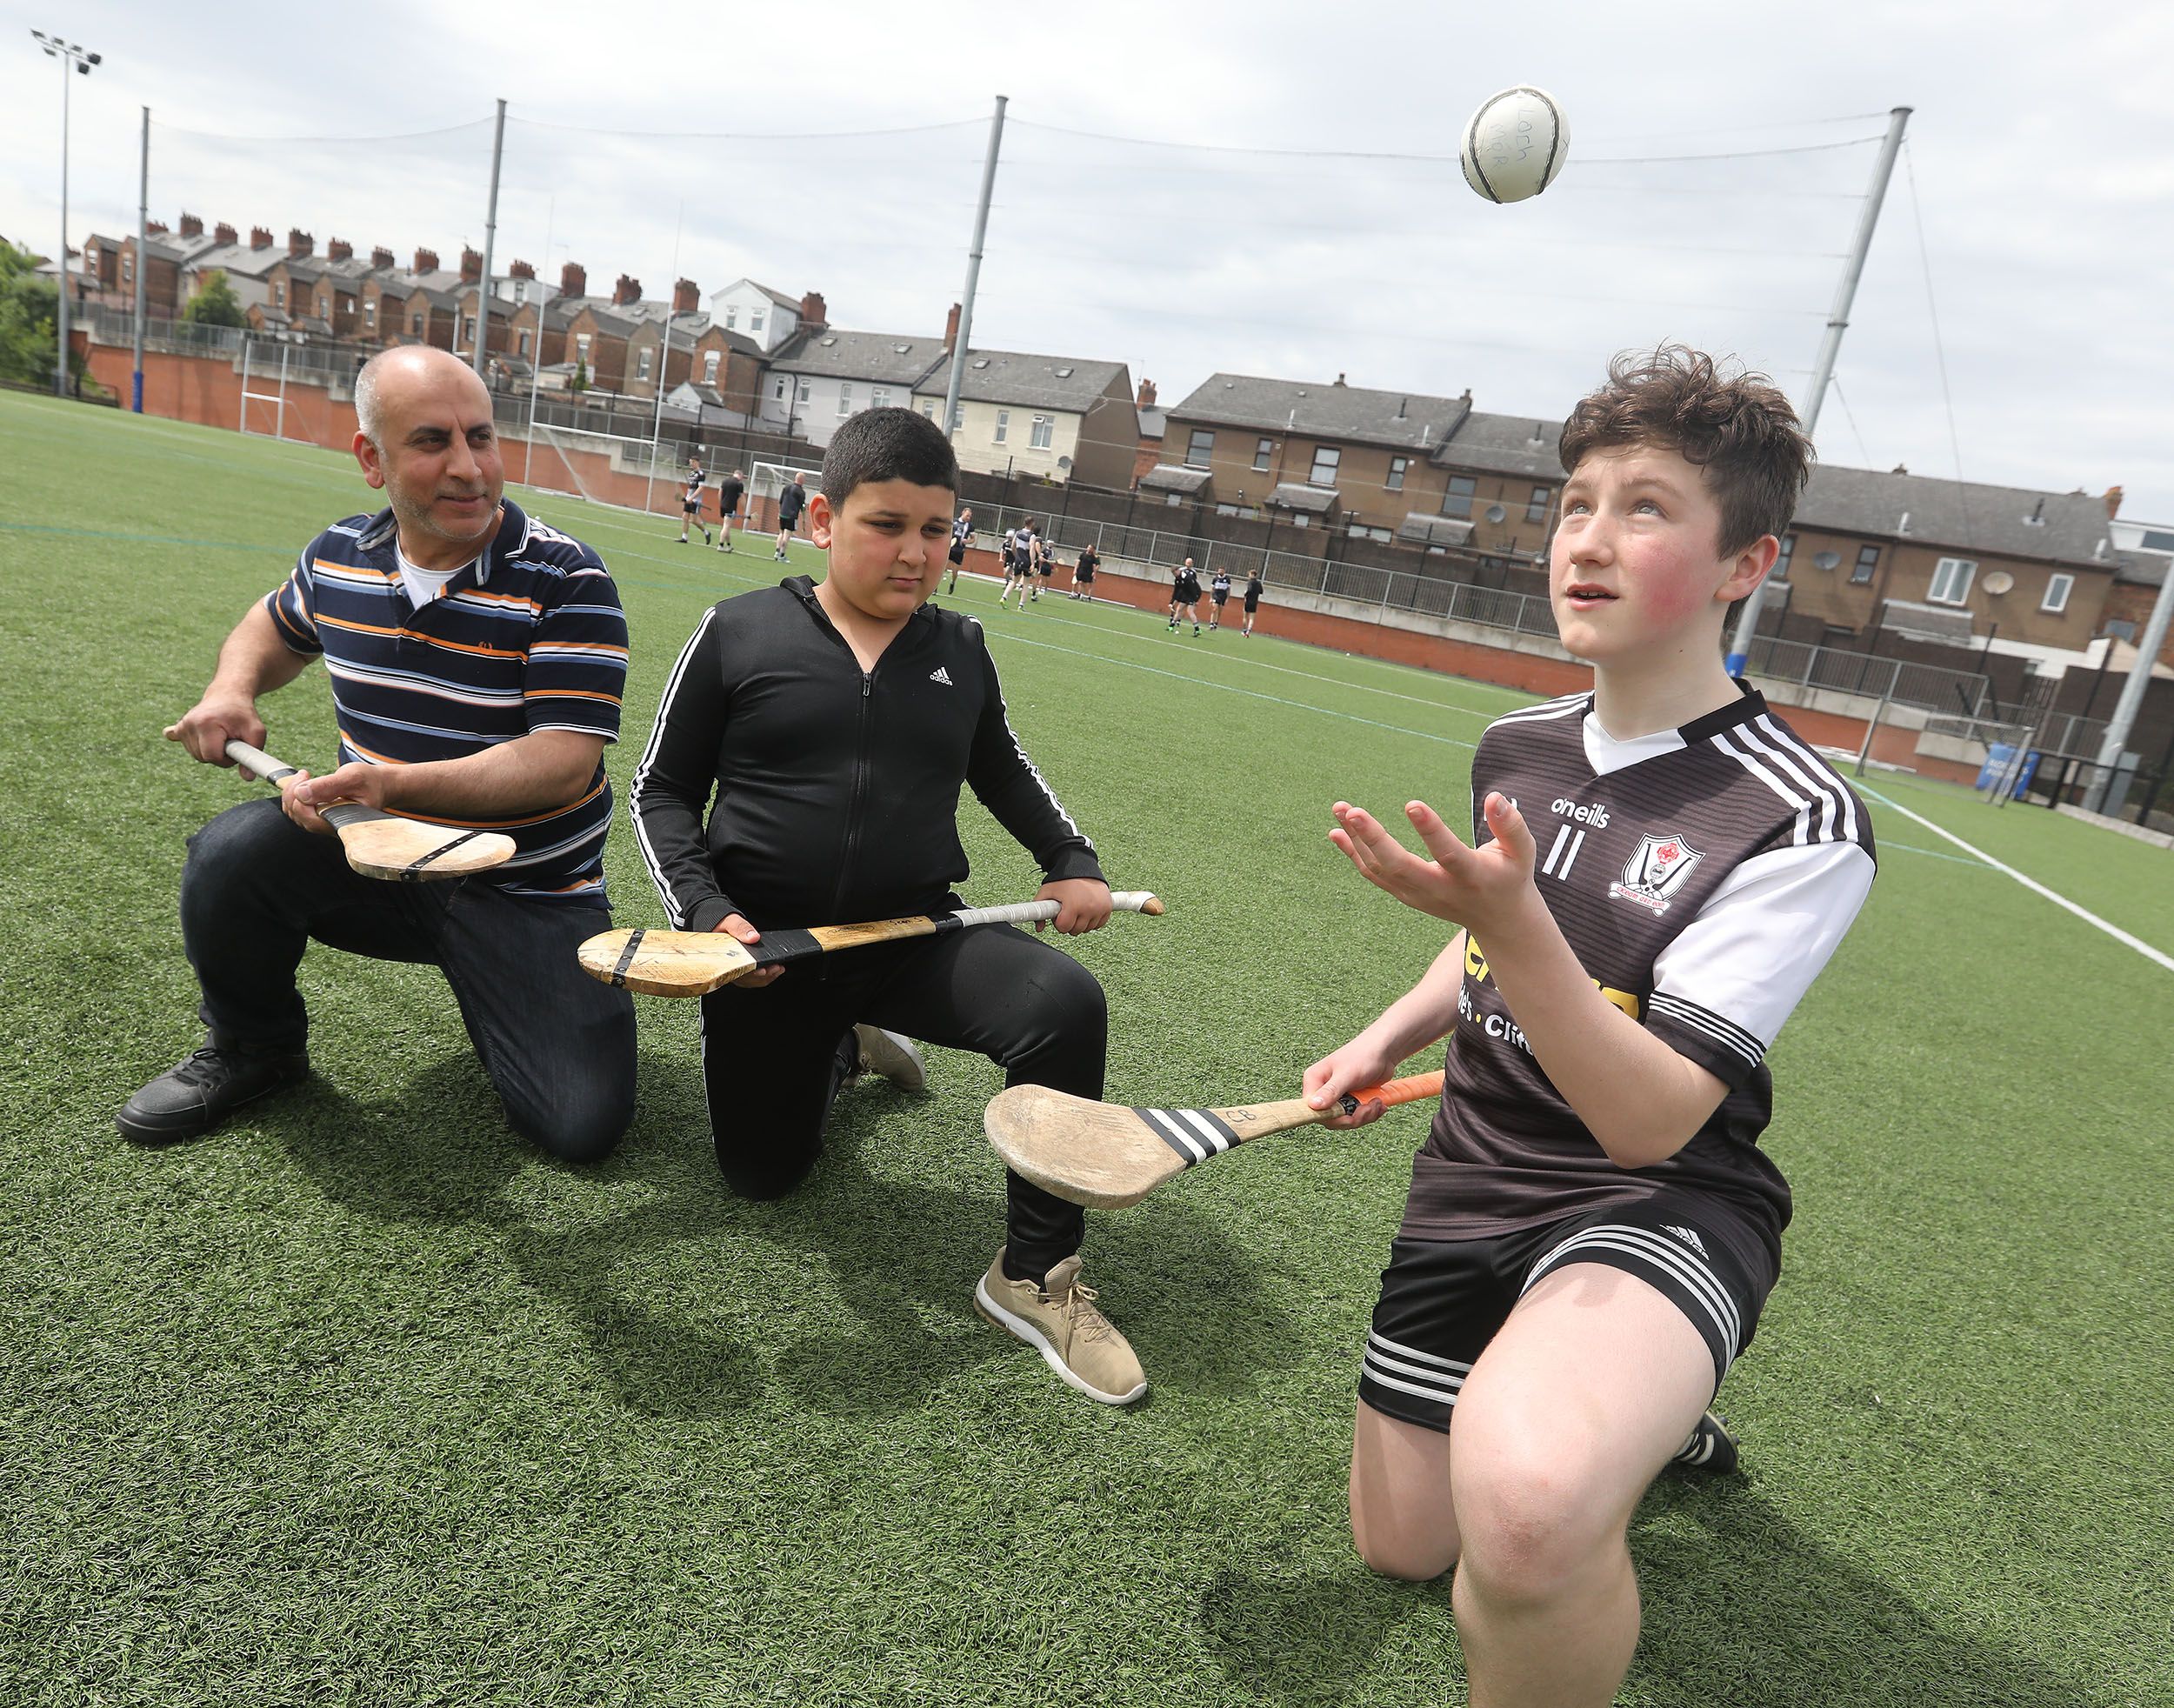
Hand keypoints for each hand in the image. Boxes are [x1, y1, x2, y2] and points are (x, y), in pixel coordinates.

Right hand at [163, 693, 263, 764]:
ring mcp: (182, 725)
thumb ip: (253, 755)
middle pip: (203, 758)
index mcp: (207, 724)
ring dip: (210, 750)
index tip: (236, 749)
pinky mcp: (179, 727)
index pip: (212, 757)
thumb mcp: (256, 732)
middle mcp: (190, 724)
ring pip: (196, 754)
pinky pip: (176, 740)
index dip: (227, 759)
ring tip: (220, 735)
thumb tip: (248, 778)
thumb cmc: (243, 715)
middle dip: (219, 755)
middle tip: (230, 740)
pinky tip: (172, 734)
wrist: (228, 695)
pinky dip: (184, 741)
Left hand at [282, 760, 398, 836]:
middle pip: (298, 817)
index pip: (309, 819)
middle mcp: (332, 827)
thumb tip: (301, 793)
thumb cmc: (371, 782)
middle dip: (293, 793)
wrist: (381, 786)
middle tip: (304, 775)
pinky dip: (295, 796)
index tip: (306, 777)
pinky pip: (298, 811)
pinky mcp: (320, 818)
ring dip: (292, 794)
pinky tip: (304, 785)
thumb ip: (328, 786)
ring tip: (304, 777)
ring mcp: (325, 824)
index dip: (300, 799)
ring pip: (295, 814)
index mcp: (342, 822)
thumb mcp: (353, 777)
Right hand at [713, 913, 783, 986]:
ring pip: (749, 980)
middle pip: (745, 978)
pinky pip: (750, 979)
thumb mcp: (731, 922)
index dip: (750, 973)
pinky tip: (773, 971)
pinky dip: (763, 977)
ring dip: (766, 977)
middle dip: (763, 975)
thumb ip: (740, 928)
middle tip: (777, 968)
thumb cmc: (722, 925)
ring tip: (778, 969)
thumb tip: (753, 937)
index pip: (737, 970)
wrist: (718, 926)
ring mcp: (733, 970)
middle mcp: (727, 967)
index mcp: (723, 957)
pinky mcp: (739, 970)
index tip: (763, 970)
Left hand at [1036, 877, 1111, 934]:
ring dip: (1081, 922)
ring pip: (1088, 928)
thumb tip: (1038, 928)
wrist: (1082, 865)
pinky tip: (1087, 911)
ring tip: (1077, 908)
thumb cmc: (1063, 879)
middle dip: (1069, 923)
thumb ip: (1039, 910)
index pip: (1064, 928)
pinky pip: (1099, 924)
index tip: (1059, 914)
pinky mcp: (1108, 907)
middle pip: (1076, 930)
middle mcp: (1089, 908)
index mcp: (1073, 905)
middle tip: (1067, 910)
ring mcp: (1100, 908)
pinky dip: (1093, 920)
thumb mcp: (1047, 891)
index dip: (1058, 923)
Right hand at [1302, 1040, 1403, 1128]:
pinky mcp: (1351, 1100)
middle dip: (1352, 1118)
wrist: (1384, 1051)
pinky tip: (1379, 1104)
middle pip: (1331, 1118)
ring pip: (1345, 1120)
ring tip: (1376, 1102)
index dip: (1330, 1117)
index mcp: (1314, 1081)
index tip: (1348, 1116)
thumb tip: (1313, 1106)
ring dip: (1365, 1116)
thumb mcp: (1347, 1074)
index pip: (1313, 1110)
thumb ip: (1331, 1091)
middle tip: (1368, 1108)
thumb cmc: (1364, 1055)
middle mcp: (1323, 1090)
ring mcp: (1337, 1096)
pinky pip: (1356, 1116)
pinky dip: (1370, 1114)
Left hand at [1329, 794, 1537, 933]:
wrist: (1498, 921)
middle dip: (1374, 838)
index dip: (1431, 830)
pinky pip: (1375, 875)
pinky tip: (1336, 831)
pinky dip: (1354, 854)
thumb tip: (1494, 798)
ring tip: (1339, 808)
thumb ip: (1510, 825)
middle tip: (1352, 811)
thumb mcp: (1522, 852)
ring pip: (1381, 870)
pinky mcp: (1405, 895)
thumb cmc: (1510, 876)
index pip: (1448, 854)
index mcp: (1471, 877)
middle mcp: (1440, 889)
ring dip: (1356, 840)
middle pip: (1401, 867)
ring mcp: (1418, 895)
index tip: (1412, 803)